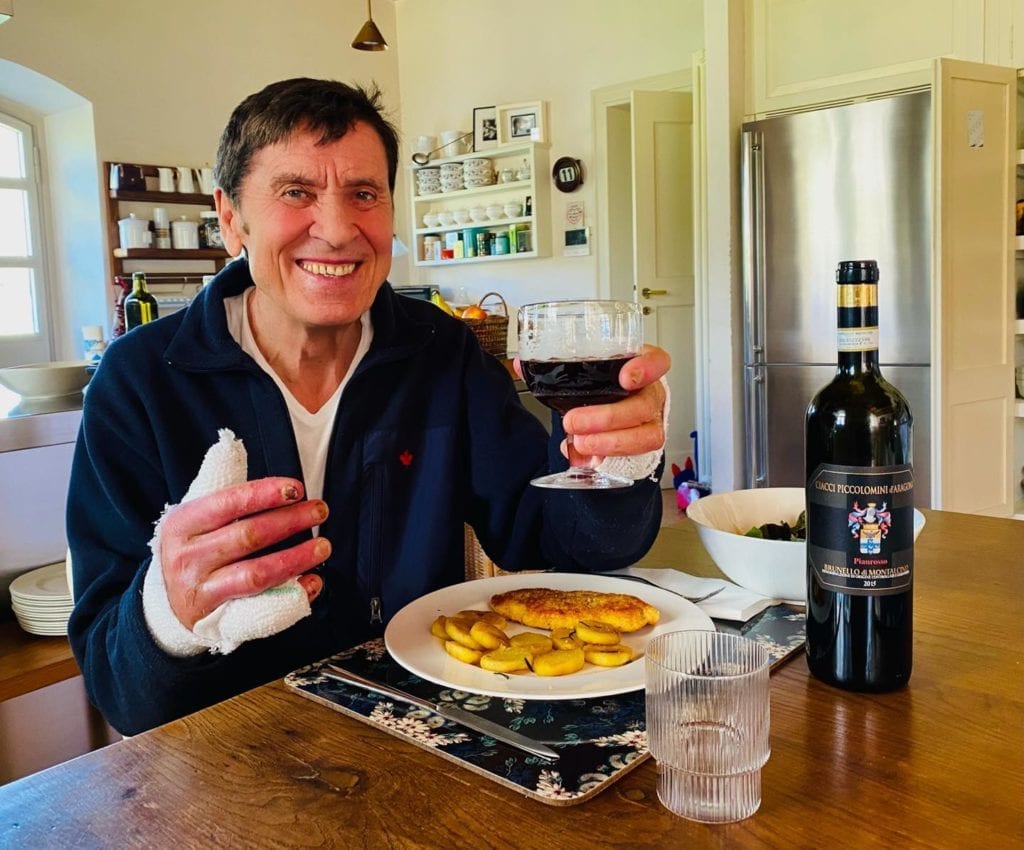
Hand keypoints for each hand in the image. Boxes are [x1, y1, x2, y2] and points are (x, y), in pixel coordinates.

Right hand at [157, 478, 328, 628]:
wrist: (166, 606)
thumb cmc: (192, 549)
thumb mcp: (194, 515)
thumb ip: (216, 482)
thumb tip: (229, 444)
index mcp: (182, 524)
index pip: (227, 503)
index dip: (264, 494)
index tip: (296, 488)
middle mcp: (188, 558)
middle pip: (248, 536)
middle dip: (289, 522)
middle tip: (320, 510)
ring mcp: (202, 591)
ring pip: (256, 575)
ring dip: (296, 558)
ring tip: (323, 546)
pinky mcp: (217, 619)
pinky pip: (261, 608)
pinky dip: (292, 595)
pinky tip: (313, 582)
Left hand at [515, 344, 669, 465]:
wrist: (616, 412)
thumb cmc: (605, 387)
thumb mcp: (586, 372)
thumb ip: (556, 367)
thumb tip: (522, 365)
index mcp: (640, 367)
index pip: (657, 361)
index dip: (646, 369)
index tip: (625, 378)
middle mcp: (651, 394)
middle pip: (644, 405)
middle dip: (608, 416)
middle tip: (573, 421)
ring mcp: (651, 422)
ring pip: (645, 436)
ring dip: (609, 442)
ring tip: (579, 443)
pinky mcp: (643, 446)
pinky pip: (634, 457)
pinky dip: (605, 457)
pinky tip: (584, 458)